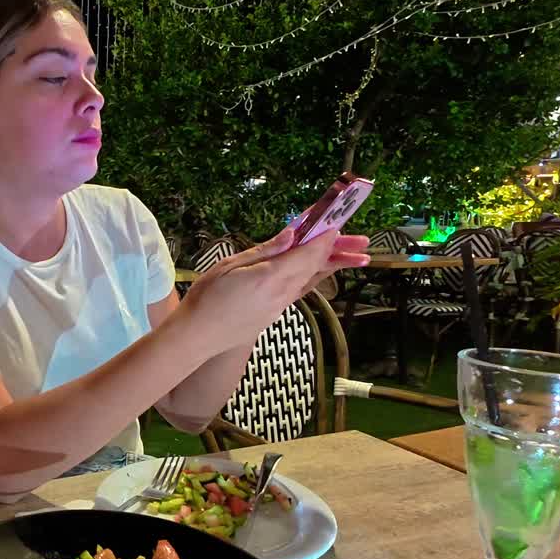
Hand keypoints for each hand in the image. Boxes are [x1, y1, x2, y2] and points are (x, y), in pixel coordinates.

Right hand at [178, 228, 369, 356]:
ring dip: (333, 265)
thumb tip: (292, 235)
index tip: (338, 220)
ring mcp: (280, 306)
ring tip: (356, 257)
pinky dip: (315, 276)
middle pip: (317, 267)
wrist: (196, 337)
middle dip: (339, 250)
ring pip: (313, 280)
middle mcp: (282, 293)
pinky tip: (319, 272)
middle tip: (363, 242)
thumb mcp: (230, 266)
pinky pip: (301, 290)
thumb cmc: (206, 298)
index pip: (308, 253)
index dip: (325, 236)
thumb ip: (264, 251)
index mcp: (271, 278)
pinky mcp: (275, 313)